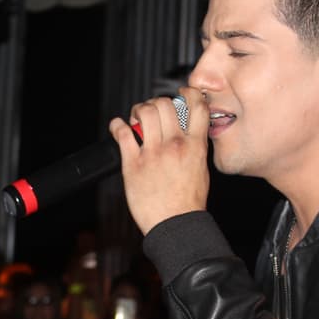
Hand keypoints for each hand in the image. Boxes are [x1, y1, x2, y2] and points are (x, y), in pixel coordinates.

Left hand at [109, 87, 210, 234]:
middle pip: (165, 104)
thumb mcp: (201, 169)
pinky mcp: (132, 164)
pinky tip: (118, 126)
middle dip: (157, 103)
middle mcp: (174, 145)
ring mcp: (152, 153)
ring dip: (139, 110)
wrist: (175, 224)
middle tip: (153, 111)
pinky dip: (117, 125)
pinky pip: (123, 133)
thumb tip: (188, 132)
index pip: (196, 106)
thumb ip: (194, 147)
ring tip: (137, 117)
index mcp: (194, 146)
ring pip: (145, 112)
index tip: (182, 93)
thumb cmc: (188, 203)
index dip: (188, 93)